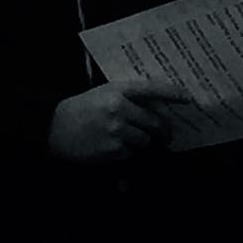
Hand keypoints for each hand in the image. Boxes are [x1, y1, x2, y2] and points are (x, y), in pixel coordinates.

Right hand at [46, 79, 192, 163]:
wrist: (54, 127)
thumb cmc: (81, 109)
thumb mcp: (103, 93)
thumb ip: (129, 97)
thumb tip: (159, 107)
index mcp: (116, 91)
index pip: (151, 89)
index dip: (172, 93)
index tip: (187, 98)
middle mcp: (118, 109)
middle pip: (155, 122)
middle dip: (163, 129)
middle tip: (167, 133)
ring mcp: (116, 131)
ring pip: (146, 140)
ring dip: (143, 141)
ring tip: (130, 137)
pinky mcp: (113, 150)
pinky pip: (132, 153)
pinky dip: (128, 151)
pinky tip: (115, 145)